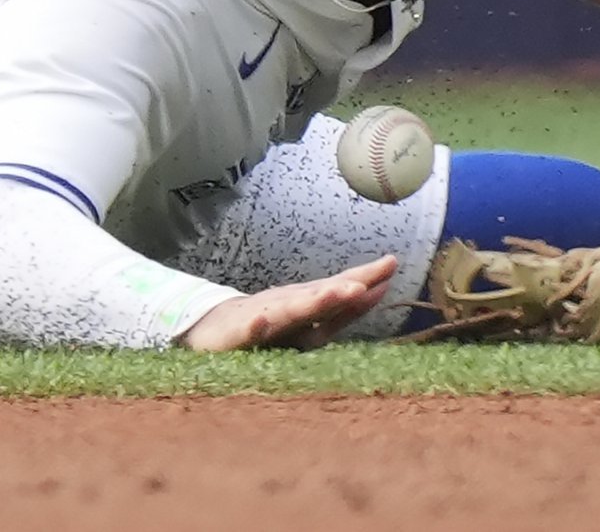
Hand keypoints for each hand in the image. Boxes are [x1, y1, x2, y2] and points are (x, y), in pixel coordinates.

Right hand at [180, 255, 398, 351]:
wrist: (209, 329)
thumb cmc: (264, 325)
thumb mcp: (304, 319)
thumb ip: (337, 312)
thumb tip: (375, 290)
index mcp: (305, 307)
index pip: (338, 291)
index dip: (363, 280)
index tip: (391, 264)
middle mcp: (287, 308)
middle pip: (318, 297)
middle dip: (341, 291)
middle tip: (364, 284)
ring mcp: (262, 320)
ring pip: (288, 312)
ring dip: (310, 303)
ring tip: (334, 294)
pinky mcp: (236, 336)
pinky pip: (246, 332)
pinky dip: (254, 326)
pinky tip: (261, 322)